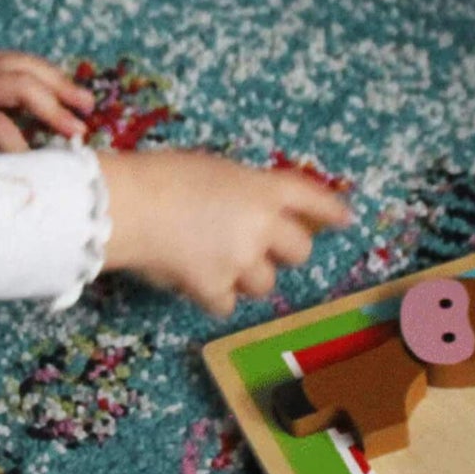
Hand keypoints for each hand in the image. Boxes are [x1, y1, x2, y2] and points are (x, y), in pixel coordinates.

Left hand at [0, 51, 92, 151]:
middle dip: (54, 107)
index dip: (19, 150)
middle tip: (79, 131)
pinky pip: (17, 60)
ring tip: (86, 102)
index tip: (38, 173)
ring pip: (26, 66)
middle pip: (22, 85)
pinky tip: (60, 84)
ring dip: (58, 83)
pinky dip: (43, 71)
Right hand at [98, 150, 352, 318]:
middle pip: (299, 250)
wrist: (128, 206)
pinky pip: (227, 304)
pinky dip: (213, 296)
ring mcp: (241, 260)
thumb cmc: (159, 175)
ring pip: (264, 283)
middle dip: (284, 252)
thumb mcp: (211, 169)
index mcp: (262, 188)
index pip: (311, 198)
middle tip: (259, 249)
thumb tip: (244, 214)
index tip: (346, 219)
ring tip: (213, 262)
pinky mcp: (215, 289)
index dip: (330, 209)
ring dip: (246, 276)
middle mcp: (262, 225)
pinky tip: (192, 280)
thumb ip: (239, 191)